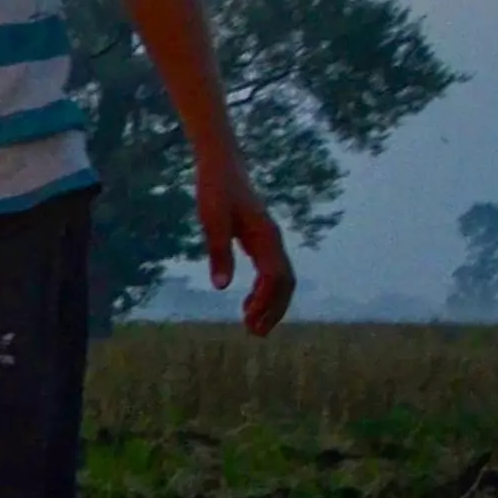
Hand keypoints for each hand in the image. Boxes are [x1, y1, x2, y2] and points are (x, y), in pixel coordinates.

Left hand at [201, 157, 294, 337]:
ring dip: (270, 304)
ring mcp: (270, 241)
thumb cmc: (215, 190)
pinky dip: (264, 291)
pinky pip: (271, 271)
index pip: (275, 277)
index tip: (248, 321)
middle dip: (273, 310)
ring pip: (281, 280)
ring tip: (252, 325)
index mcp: (265, 237)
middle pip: (285, 283)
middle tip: (254, 333)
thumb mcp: (212, 221)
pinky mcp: (261, 240)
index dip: (265, 301)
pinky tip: (247, 302)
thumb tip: (222, 286)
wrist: (222, 165)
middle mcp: (273, 241)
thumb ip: (218, 252)